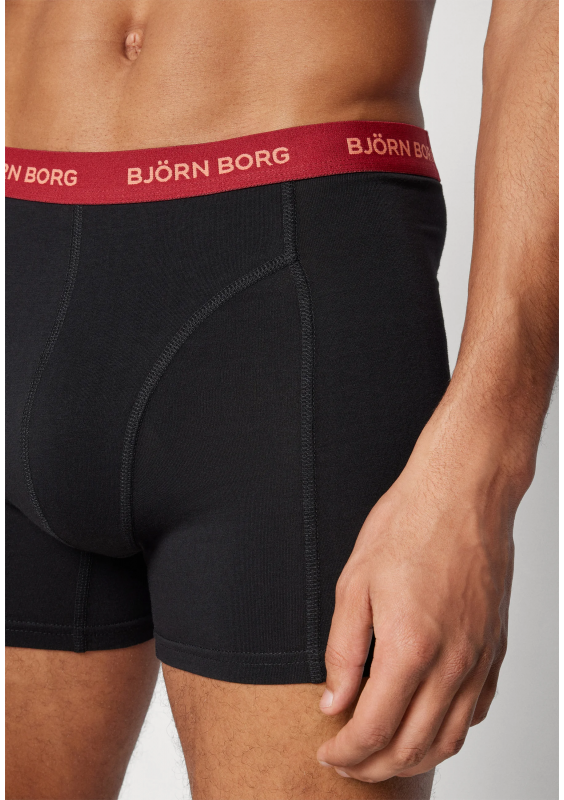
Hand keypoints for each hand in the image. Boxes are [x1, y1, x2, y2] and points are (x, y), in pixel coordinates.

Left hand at [316, 411, 522, 782]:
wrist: (463, 492)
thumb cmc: (408, 526)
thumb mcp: (354, 583)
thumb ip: (344, 651)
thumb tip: (334, 702)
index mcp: (410, 647)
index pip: (374, 728)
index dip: (345, 751)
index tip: (327, 753)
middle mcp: (452, 663)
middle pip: (412, 745)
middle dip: (373, 765)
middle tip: (347, 761)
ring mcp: (479, 658)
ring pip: (449, 738)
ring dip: (412, 758)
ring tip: (382, 754)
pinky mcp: (495, 648)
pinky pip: (475, 710)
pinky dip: (448, 732)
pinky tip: (426, 723)